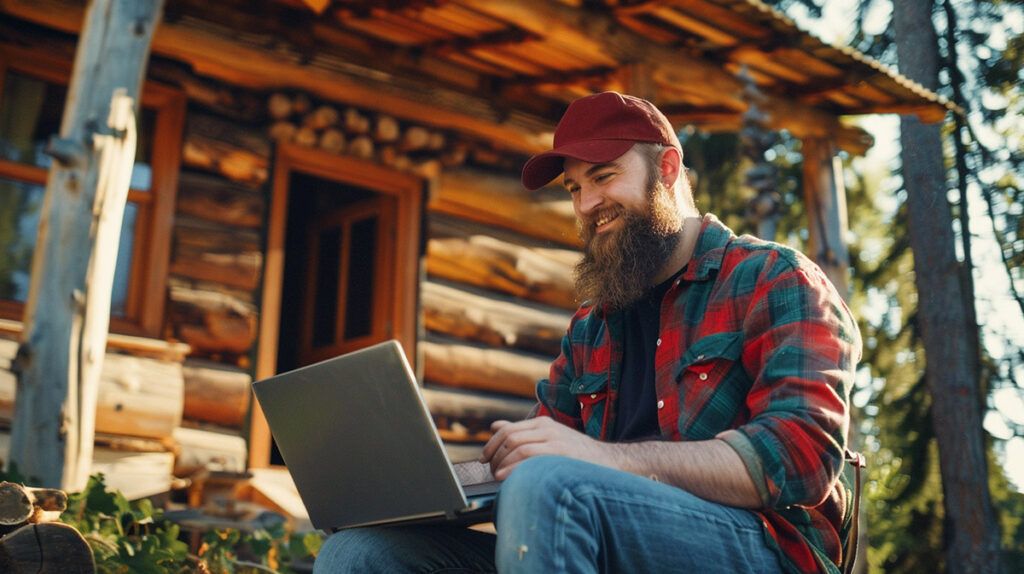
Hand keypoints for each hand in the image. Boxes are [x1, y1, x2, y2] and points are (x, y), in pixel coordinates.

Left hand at [479, 416, 613, 479]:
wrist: (611, 463)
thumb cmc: (577, 456)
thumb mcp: (550, 438)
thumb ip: (523, 432)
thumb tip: (495, 426)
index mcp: (543, 423)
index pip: (508, 429)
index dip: (491, 444)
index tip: (484, 459)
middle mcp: (547, 428)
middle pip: (509, 437)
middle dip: (494, 455)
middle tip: (489, 470)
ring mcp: (555, 439)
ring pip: (517, 445)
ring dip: (501, 462)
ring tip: (496, 476)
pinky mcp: (561, 452)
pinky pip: (529, 456)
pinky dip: (513, 466)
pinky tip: (505, 477)